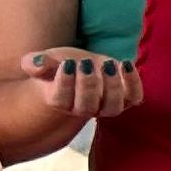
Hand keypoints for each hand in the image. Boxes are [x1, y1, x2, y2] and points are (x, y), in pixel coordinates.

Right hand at [22, 49, 141, 123]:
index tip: (67, 64)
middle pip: (86, 107)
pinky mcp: (127, 98)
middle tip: (86, 64)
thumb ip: (36, 63)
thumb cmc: (64, 65)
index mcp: (61, 102)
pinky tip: (125, 63)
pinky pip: (134, 97)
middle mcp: (85, 109)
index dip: (64, 83)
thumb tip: (36, 64)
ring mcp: (108, 106)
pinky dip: (133, 83)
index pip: (61, 100)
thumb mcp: (48, 60)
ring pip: (112, 107)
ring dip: (111, 87)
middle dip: (87, 85)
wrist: (86, 66)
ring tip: (107, 65)